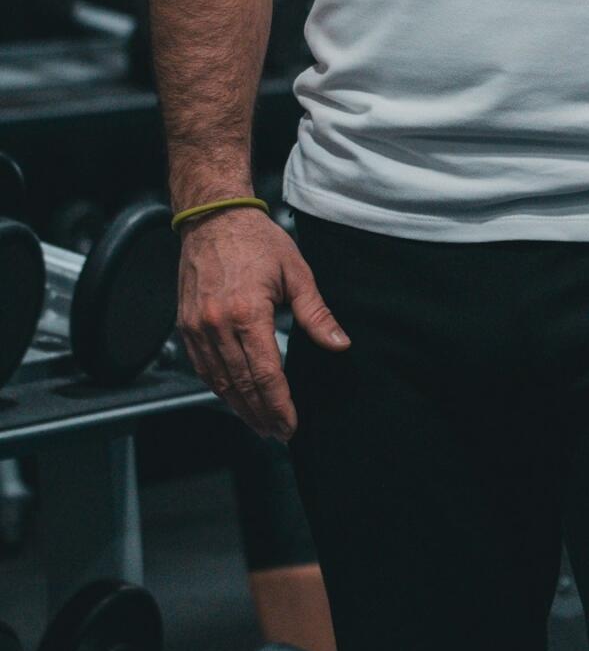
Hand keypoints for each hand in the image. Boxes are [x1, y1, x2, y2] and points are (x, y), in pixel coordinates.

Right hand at [177, 209, 348, 440]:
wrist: (213, 217)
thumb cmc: (256, 240)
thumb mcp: (296, 273)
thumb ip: (316, 314)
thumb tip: (339, 344)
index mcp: (247, 313)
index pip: (265, 374)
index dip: (279, 405)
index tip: (290, 425)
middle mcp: (216, 325)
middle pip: (241, 385)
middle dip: (261, 414)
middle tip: (278, 433)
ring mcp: (197, 327)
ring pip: (219, 381)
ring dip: (240, 407)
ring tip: (259, 424)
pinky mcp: (186, 325)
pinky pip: (202, 367)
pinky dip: (219, 387)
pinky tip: (234, 398)